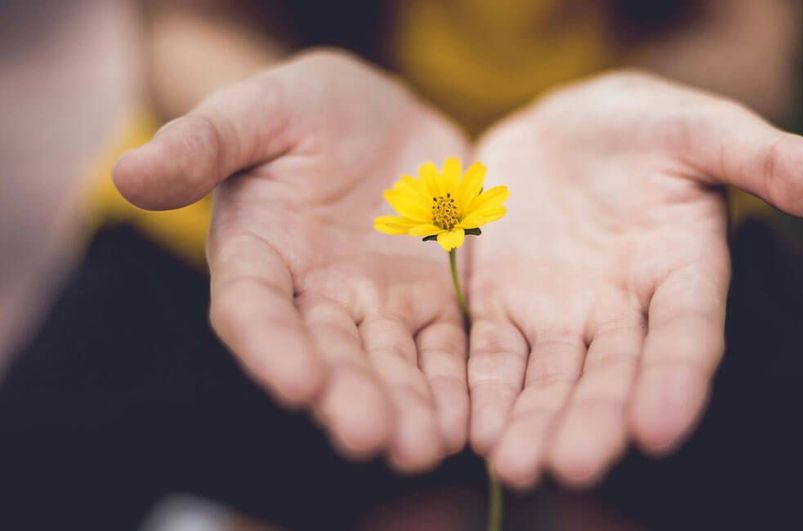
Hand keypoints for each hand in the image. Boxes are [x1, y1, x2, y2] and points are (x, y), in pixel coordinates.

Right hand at [114, 50, 470, 471]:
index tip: (297, 383)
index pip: (254, 310)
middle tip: (372, 438)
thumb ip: (203, 142)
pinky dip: (454, 384)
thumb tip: (128, 172)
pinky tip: (468, 420)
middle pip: (328, 355)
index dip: (272, 347)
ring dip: (407, 406)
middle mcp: (313, 296)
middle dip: (349, 397)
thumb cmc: (304, 108)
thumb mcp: (257, 109)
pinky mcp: (431, 301)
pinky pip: (444, 348)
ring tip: (425, 446)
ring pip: (390, 364)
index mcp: (258, 255)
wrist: (379, 114)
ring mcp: (376, 304)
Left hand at [466, 71, 802, 487]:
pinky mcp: (504, 308)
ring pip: (550, 378)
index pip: (687, 335)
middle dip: (594, 420)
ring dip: (533, 422)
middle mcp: (625, 311)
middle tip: (573, 465)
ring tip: (516, 465)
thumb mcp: (705, 130)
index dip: (676, 379)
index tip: (661, 428)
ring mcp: (562, 316)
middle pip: (612, 374)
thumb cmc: (647, 127)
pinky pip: (492, 355)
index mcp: (684, 273)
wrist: (564, 127)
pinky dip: (484, 390)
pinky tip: (472, 427)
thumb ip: (775, 161)